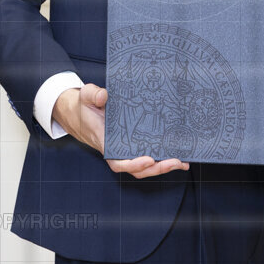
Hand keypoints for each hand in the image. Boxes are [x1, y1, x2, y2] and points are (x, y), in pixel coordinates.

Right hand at [51, 84, 189, 177]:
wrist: (81, 112)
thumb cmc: (84, 106)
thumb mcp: (86, 97)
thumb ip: (93, 95)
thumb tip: (103, 95)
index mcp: (105, 143)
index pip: (118, 161)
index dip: (133, 164)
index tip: (148, 160)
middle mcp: (117, 150)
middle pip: (137, 168)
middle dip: (157, 168)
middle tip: (175, 161)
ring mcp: (127, 149)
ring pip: (146, 165)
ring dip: (163, 166)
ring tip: (182, 162)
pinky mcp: (135, 143)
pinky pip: (149, 154)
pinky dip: (163, 157)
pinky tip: (179, 155)